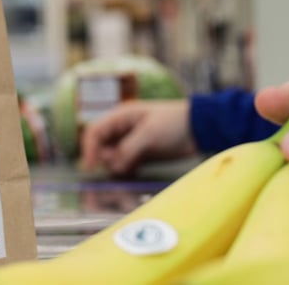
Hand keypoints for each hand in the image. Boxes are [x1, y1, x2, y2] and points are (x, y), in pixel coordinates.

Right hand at [80, 99, 195, 175]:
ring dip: (115, 165)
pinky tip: (134, 170)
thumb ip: (128, 149)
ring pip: (112, 157)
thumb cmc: (173, 123)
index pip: (95, 132)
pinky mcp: (140, 154)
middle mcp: (122, 129)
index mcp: (120, 117)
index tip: (90, 167)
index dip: (89, 149)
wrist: (199, 127)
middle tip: (119, 166)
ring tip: (131, 166)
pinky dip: (125, 169)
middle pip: (101, 146)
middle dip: (104, 159)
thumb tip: (113, 165)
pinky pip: (124, 164)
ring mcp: (131, 142)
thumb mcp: (149, 134)